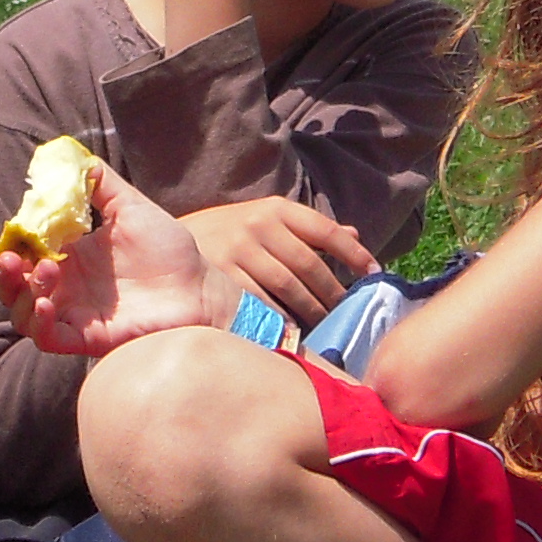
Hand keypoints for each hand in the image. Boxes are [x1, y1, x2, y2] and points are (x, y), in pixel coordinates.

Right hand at [0, 164, 240, 357]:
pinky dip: (40, 324)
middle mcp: (63, 287)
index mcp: (66, 255)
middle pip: (11, 286)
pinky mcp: (87, 338)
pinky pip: (49, 339)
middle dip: (1, 273)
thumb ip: (98, 182)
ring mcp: (73, 314)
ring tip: (41, 275)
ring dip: (20, 295)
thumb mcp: (130, 206)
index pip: (16, 253)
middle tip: (12, 258)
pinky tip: (47, 305)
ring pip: (23, 314)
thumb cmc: (168, 250)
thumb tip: (66, 154)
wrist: (201, 289)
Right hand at [184, 195, 371, 323]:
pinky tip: (291, 332)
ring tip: (324, 326)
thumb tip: (355, 234)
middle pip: (309, 265)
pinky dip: (279, 320)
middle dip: (332, 292)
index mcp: (275, 209)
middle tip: (344, 313)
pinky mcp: (221, 275)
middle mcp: (258, 225)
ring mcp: (238, 250)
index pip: (325, 230)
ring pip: (288, 287)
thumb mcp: (265, 219)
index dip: (354, 253)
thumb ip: (307, 229)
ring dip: (311, 310)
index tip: (374, 274)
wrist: (167, 240)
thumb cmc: (227, 233)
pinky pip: (260, 303)